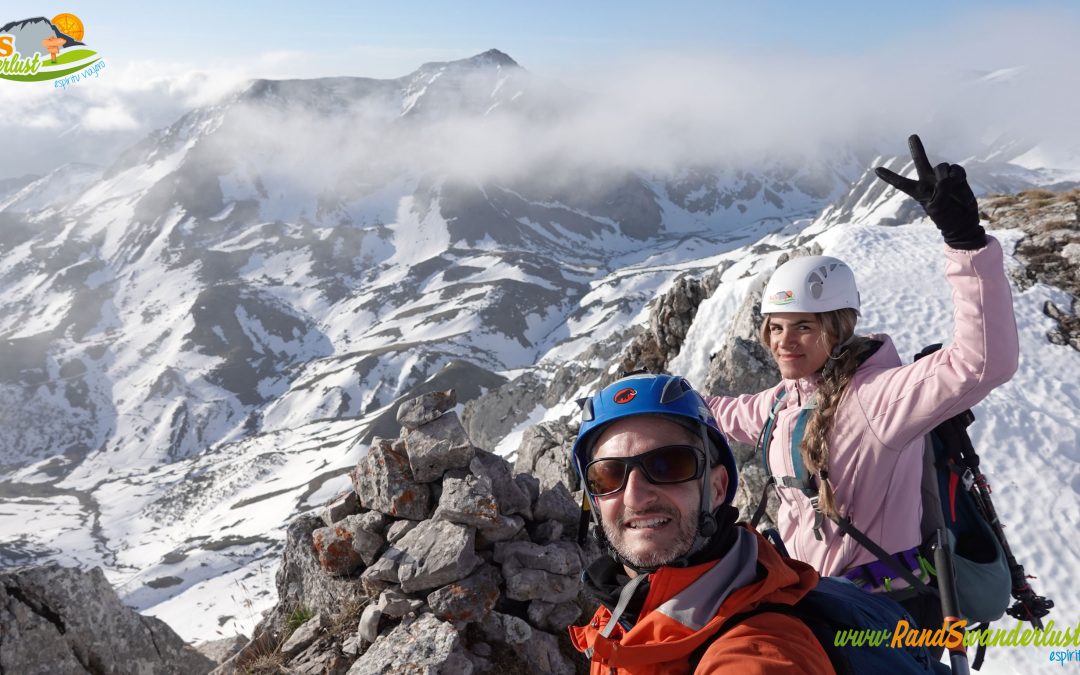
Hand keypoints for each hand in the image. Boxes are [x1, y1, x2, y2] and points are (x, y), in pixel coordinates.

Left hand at [874, 134, 985, 249]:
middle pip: (921, 162)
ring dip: (946, 177)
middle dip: (917, 148)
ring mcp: (943, 177)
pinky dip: (958, 175)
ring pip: (942, 167)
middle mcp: (929, 181)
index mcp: (918, 191)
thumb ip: (940, 190)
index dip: (889, 176)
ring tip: (950, 189)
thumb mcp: (938, 208)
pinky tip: (959, 183)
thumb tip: (946, 176)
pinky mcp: (957, 176)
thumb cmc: (946, 217)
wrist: (963, 221)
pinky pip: (956, 169)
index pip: (901, 183)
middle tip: (912, 136)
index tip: (876, 170)